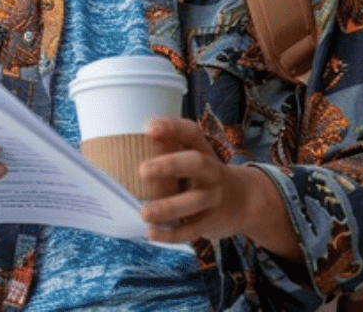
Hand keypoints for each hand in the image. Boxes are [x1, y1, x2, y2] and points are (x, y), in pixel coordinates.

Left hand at [138, 116, 302, 261]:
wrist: (248, 201)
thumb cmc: (203, 174)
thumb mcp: (194, 155)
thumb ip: (167, 150)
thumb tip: (115, 149)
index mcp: (202, 150)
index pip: (191, 132)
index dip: (171, 127)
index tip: (149, 128)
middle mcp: (211, 171)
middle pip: (195, 164)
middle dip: (170, 166)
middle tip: (142, 171)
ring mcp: (213, 197)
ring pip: (193, 202)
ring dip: (168, 208)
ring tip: (144, 213)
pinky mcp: (211, 222)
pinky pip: (191, 229)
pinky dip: (171, 234)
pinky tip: (151, 234)